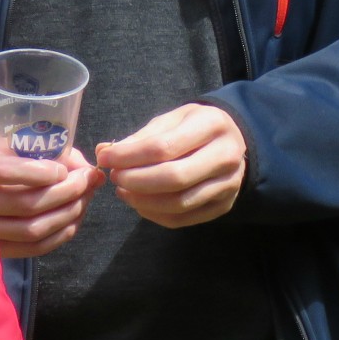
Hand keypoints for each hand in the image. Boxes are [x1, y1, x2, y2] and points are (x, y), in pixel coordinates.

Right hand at [0, 140, 105, 257]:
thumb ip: (41, 150)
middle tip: (89, 178)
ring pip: (33, 229)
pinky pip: (34, 248)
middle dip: (67, 191)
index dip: (38, 172)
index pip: (2, 171)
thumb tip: (83, 165)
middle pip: (26, 204)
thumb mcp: (5, 147)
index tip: (62, 169)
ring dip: (69, 212)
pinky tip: (75, 217)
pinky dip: (61, 233)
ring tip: (87, 195)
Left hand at [96, 103, 248, 228]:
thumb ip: (140, 137)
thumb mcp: (172, 120)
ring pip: (178, 203)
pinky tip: (140, 203)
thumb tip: (104, 152)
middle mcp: (226, 156)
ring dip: (142, 201)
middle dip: (136, 180)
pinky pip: (183, 219)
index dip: (129, 156)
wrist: (234, 141)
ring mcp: (228, 184)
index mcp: (212, 125)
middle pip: (174, 178)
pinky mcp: (223, 206)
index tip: (105, 158)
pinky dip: (155, 215)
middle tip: (115, 177)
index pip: (164, 147)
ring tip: (124, 191)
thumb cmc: (195, 127)